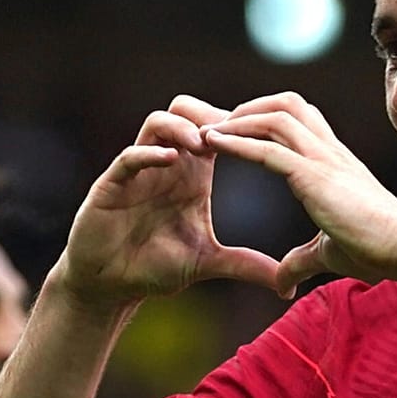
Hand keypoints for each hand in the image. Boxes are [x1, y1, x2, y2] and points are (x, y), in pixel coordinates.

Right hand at [55, 95, 279, 307]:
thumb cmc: (153, 267)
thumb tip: (287, 284)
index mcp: (192, 174)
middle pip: (188, 111)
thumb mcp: (207, 263)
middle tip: (233, 135)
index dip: (239, 128)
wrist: (109, 285)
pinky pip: (129, 156)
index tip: (263, 139)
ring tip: (204, 144)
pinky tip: (170, 160)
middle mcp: (166, 164)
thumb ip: (245, 265)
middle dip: (211, 116)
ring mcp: (137, 171)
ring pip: (158, 122)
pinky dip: (149, 153)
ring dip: (183, 127)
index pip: (216, 131)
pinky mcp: (111, 185)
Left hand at [200, 91, 396, 296]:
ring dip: (237, 120)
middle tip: (220, 125)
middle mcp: (330, 152)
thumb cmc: (378, 250)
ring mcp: (323, 160)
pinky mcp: (314, 176)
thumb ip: (301, 263)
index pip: (301, 122)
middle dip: (251, 108)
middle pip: (288, 105)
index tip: (238, 133)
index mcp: (336, 163)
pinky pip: (268, 149)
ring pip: (275, 117)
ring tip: (209, 132)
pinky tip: (213, 143)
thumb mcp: (328, 254)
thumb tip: (281, 286)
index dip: (268, 121)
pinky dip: (236, 142)